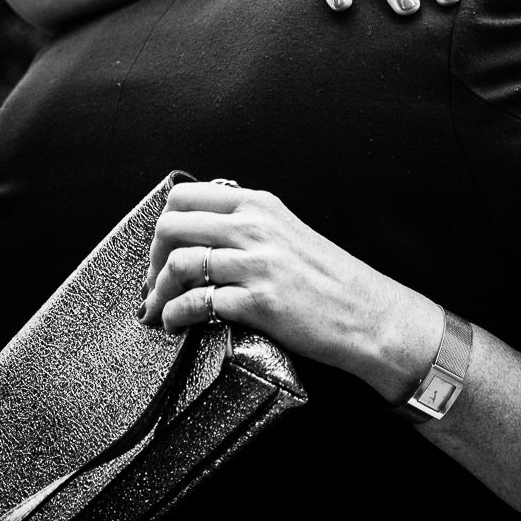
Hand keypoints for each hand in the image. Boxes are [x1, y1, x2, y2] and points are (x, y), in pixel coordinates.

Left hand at [141, 181, 440, 401]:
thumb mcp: (290, 234)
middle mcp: (255, 227)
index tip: (161, 251)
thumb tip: (204, 233)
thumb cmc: (333, 281)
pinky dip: (175, 315)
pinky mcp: (257, 301)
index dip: (162, 225)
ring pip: (178, 263)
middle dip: (151, 259)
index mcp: (262, 206)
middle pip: (171, 226)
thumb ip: (251, 225)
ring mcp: (256, 263)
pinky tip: (176, 323)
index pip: (185, 196)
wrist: (368, 314)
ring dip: (158, 291)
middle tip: (152, 284)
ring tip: (159, 310)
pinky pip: (196, 302)